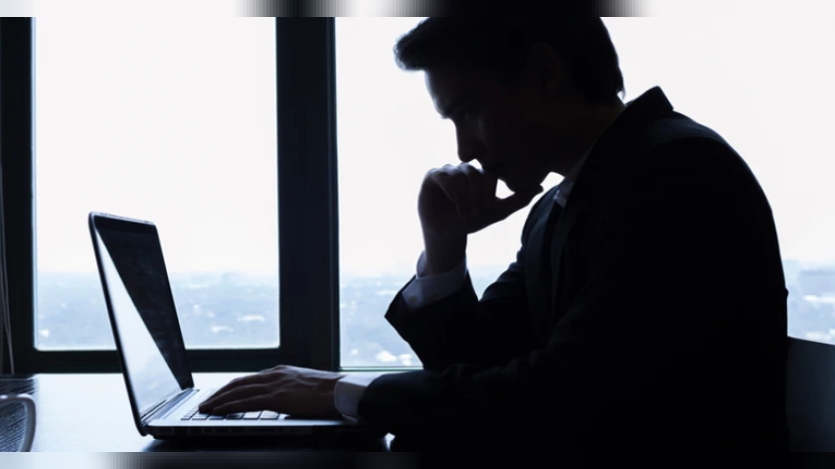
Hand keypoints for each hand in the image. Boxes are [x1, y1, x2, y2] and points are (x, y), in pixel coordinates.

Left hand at [198, 365, 344, 417]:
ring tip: (206, 408)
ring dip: (219, 400)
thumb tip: (286, 398)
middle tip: (206, 402)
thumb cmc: (328, 391)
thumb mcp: (305, 385)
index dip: (232, 387)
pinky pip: (247, 402)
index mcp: (281, 372)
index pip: (249, 379)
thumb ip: (291, 389)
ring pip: (238, 391)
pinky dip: (230, 406)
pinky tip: (220, 411)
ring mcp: (274, 385)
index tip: (221, 394)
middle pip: (239, 383)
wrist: (339, 390)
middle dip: (220, 393)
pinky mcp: (276, 397)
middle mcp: (274, 375)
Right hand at [418, 163, 542, 273]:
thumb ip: (518, 200)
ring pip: (460, 175)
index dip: (489, 192)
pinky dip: (451, 189)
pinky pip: (444, 174)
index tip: (487, 210)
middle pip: (475, 174)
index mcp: (481, 175)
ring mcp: (448, 171)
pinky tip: (454, 202)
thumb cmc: (471, 220)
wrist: (447, 233)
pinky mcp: (433, 176)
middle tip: (475, 214)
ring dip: (464, 197)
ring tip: (464, 213)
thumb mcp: (497, 212)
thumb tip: (540, 187)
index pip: (489, 175)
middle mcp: (465, 169)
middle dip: (476, 197)